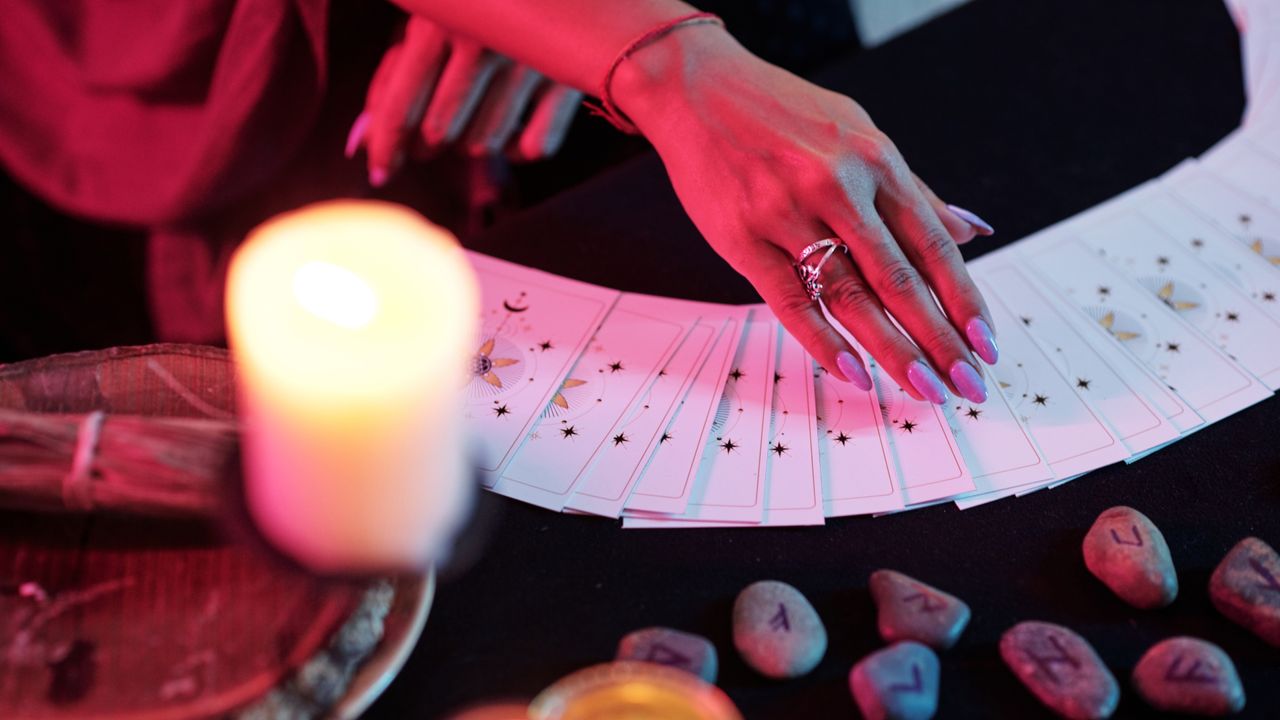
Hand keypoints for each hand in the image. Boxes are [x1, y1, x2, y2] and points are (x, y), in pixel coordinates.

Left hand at [347, 15, 584, 184]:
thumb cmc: (478, 3)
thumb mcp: (429, 21)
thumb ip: (393, 75)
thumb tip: (362, 140)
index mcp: (438, 20)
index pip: (400, 105)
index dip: (384, 146)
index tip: (379, 171)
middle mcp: (484, 42)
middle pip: (440, 131)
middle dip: (428, 142)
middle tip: (430, 136)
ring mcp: (529, 62)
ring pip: (484, 143)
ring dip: (472, 143)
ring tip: (472, 121)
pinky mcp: (569, 80)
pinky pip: (535, 147)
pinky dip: (519, 150)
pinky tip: (513, 134)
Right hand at [613, 27, 997, 403]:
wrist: (697, 89)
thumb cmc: (781, 112)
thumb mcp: (858, 135)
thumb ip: (914, 191)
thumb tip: (972, 231)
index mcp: (875, 160)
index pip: (933, 245)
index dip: (963, 300)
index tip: (985, 345)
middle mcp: (837, 186)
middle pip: (900, 279)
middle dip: (940, 340)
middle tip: (966, 385)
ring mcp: (787, 212)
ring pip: (851, 295)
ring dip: (893, 350)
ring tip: (922, 388)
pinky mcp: (742, 238)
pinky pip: (791, 300)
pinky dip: (824, 340)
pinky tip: (854, 371)